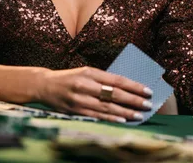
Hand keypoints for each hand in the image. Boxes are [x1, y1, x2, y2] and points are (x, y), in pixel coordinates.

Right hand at [37, 66, 152, 122]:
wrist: (44, 85)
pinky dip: (111, 119)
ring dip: (125, 112)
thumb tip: (127, 87)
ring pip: (107, 107)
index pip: (117, 80)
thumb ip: (103, 79)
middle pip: (114, 94)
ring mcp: (80, 99)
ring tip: (139, 115)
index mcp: (90, 72)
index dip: (134, 86)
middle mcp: (85, 85)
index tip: (147, 90)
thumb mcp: (86, 72)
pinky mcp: (76, 111)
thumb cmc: (70, 78)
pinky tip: (123, 120)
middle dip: (133, 100)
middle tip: (148, 104)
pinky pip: (97, 116)